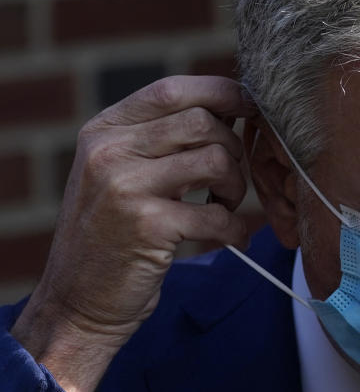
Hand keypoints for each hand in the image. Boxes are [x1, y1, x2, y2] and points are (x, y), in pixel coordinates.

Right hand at [11, 76, 253, 391]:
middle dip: (233, 149)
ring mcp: (124, 186)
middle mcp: (108, 150)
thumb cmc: (114, 235)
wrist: (78, 301)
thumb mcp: (120, 173)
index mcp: (104, 130)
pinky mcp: (147, 226)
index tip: (249, 109)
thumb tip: (228, 107)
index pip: (173, 90)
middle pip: (203, 121)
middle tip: (229, 181)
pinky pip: (218, 214)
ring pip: (216, 160)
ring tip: (226, 206)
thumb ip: (160, 139)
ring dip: (236, 187)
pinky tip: (232, 238)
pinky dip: (235, 228)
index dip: (222, 93)